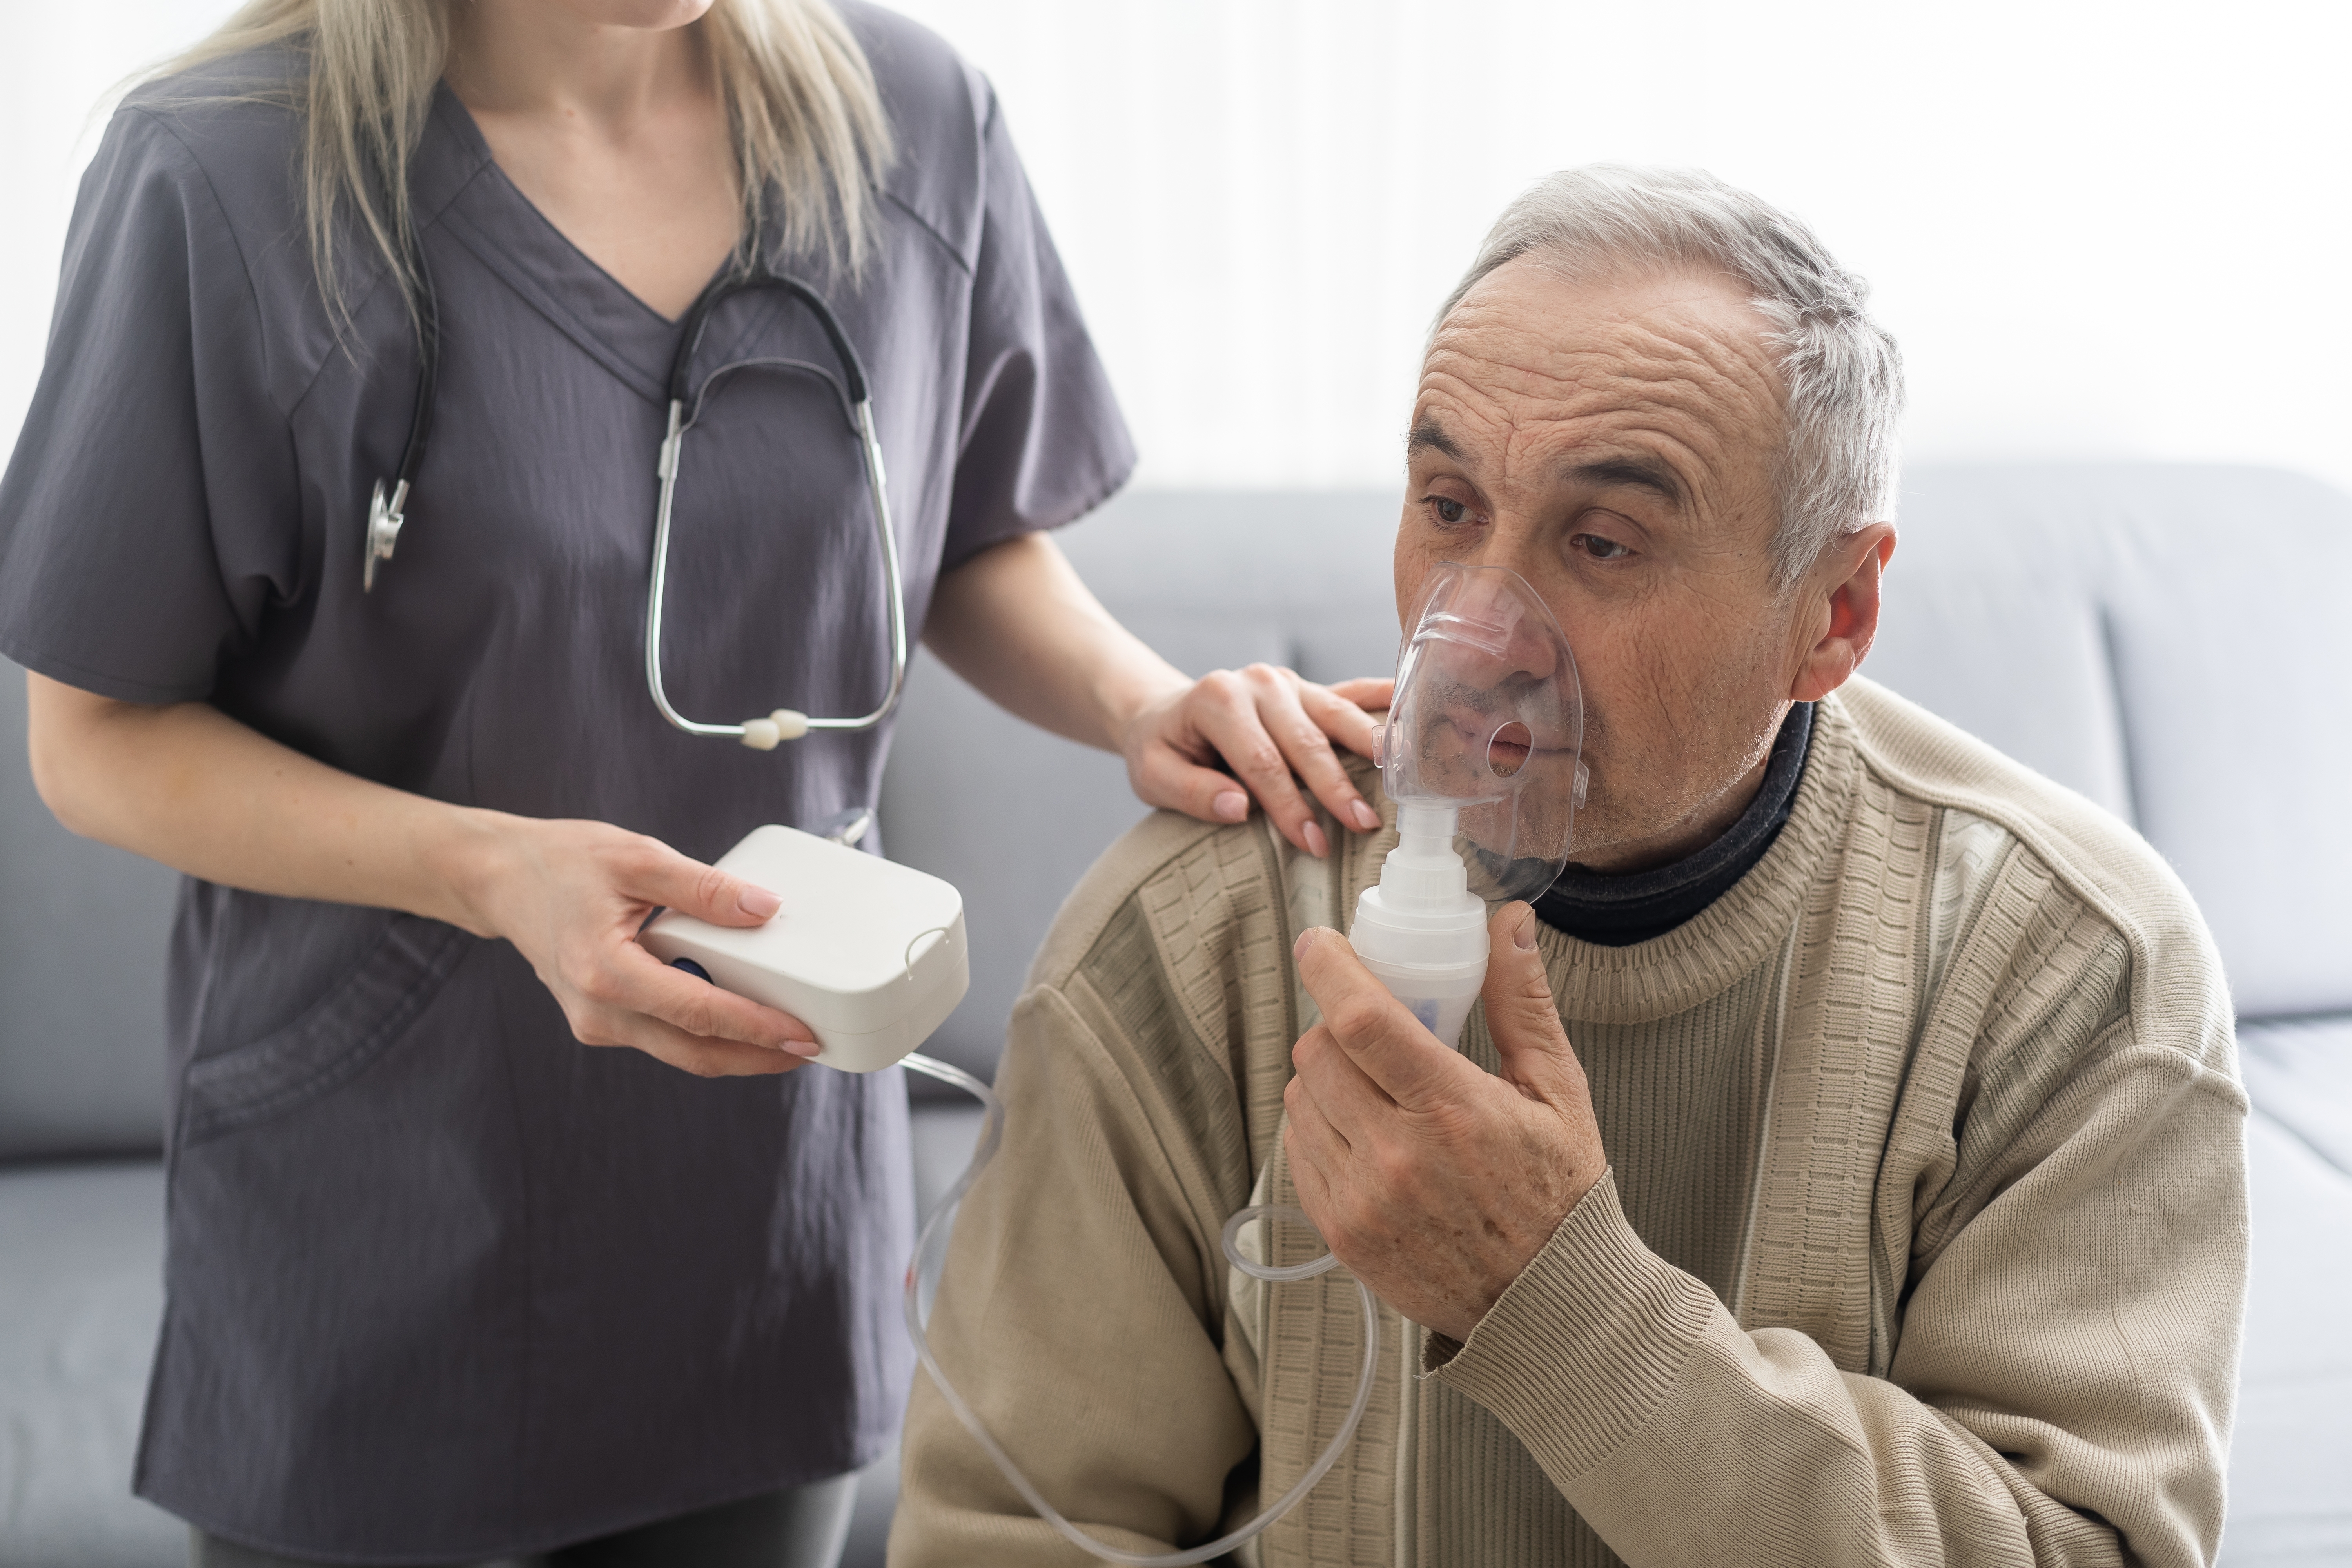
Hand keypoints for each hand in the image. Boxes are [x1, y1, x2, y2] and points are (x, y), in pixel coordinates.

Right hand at [455, 816, 820, 1077]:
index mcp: (604, 973)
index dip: (756, 1028)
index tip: (803, 1034)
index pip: (698, 1013)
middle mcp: (598, 1012)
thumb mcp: (638, 857)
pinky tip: (739, 1014)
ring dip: (735, 1049)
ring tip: (786, 1034)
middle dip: (757, 1056)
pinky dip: (705, 1032)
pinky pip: (663, 1036)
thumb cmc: (561, 863)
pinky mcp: (601, 1020)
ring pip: (680, 1052)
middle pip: (694, 1052)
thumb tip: (764, 908)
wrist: (500, 878)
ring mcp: (596, 1023)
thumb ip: (703, 887)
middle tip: (811, 1046)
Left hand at [1123, 669, 1394, 856]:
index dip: (1288, 805)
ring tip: (1400, 782)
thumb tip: (1239, 808)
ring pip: (1337, 715)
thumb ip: (1192, 791)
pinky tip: (1412, 703)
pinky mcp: (1307, 688)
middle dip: (1335, 787)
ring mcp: (1288, 681)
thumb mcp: (1152, 776)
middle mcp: (1259, 682)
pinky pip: (1349, 690)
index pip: (1262, 761)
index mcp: (1219, 700)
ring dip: (1370, 751)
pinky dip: (1381, 698)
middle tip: (1362, 827)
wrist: (1163, 714)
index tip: (1311, 844)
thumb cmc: (1161, 751)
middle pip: (1306, 740)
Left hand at [1282, 904, 1605, 1339]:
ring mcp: (1362, 1199)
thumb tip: (1507, 921)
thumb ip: (1522, 1001)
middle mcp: (1398, 1157)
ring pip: (1301, 1098)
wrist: (1546, 1305)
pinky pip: (1300, 1149)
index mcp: (1454, 1112)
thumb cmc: (1559, 1193)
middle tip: (1377, 1031)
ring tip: (1379, 1089)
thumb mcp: (1558, 1091)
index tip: (1318, 942)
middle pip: (1319, 1052)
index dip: (1329, 969)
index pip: (1362, 1021)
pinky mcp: (1341, 1232)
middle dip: (1338, 1025)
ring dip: (1326, 1077)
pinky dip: (1321, 1126)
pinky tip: (1369, 1133)